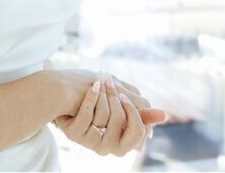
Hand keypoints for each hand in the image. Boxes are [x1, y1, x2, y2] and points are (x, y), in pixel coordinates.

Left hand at [54, 73, 168, 155]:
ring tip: (99, 80)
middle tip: (110, 82)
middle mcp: (105, 145)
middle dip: (117, 100)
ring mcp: (88, 140)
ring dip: (103, 96)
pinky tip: (91, 85)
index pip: (137, 132)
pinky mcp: (74, 133)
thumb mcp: (118, 100)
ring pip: (105, 118)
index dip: (134, 113)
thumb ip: (139, 109)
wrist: (58, 93)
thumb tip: (165, 116)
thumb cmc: (91, 96)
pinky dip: (90, 98)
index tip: (125, 95)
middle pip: (121, 123)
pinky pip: (86, 116)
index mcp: (119, 138)